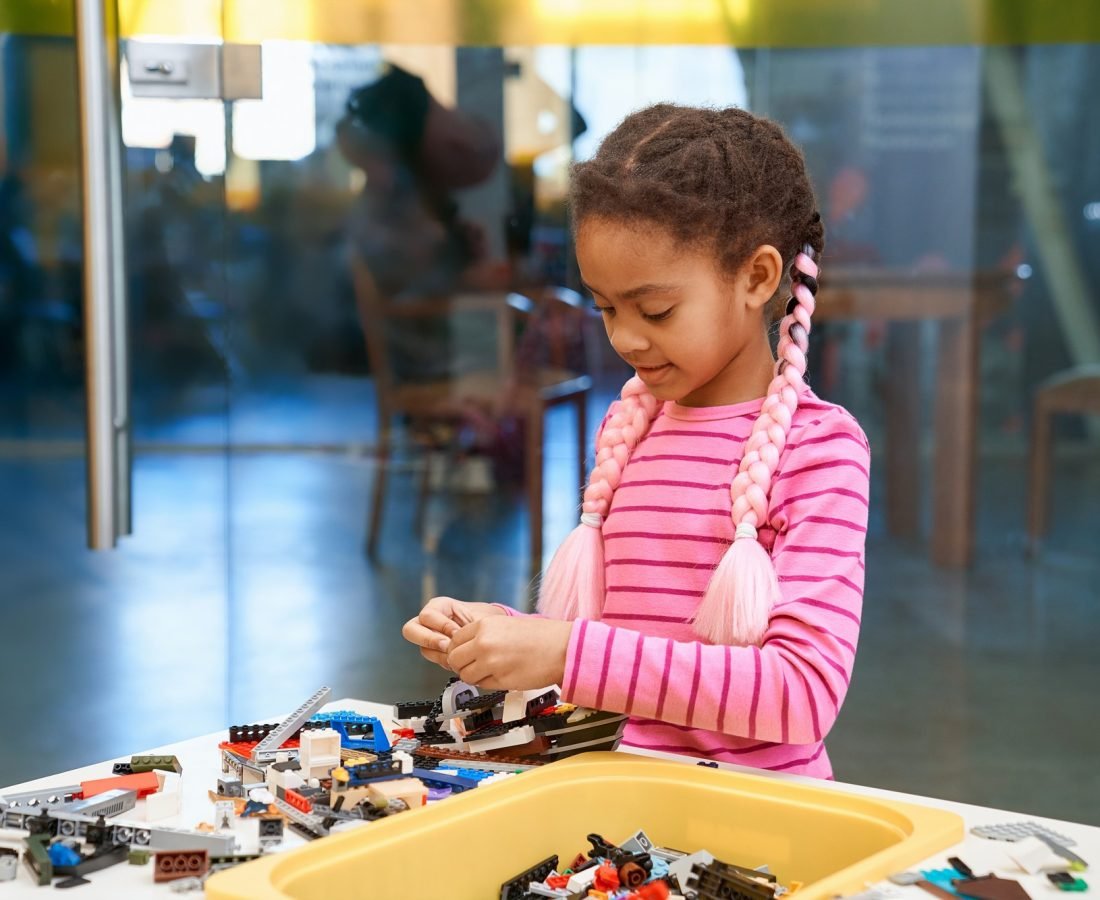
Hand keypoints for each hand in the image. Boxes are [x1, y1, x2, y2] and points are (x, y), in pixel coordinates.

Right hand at [402, 597, 506, 669]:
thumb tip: (457, 638)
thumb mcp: (478, 618)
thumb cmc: (486, 619)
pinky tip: (459, 659)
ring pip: (423, 649)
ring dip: (440, 654)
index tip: (457, 633)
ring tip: (458, 654)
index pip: (427, 616)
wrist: (494, 631)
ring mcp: (430, 637)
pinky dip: (446, 661)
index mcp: (438, 606)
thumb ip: (467, 626)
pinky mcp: (437, 652)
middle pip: (410, 630)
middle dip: (429, 640)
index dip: (441, 625)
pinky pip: (435, 659)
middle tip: (447, 646)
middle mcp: (429, 621)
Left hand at [446, 616, 573, 690]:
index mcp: (484, 626)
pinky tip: (502, 675)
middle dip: (462, 664)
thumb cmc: (540, 636)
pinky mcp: (501, 681)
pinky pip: (482, 685)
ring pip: (465, 676)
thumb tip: (465, 648)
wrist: (563, 648)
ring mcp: (491, 663)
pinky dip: (488, 683)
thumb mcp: (506, 624)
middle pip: (455, 660)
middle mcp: (483, 643)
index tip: (466, 654)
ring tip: (490, 671)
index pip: (454, 641)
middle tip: (475, 665)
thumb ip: (483, 634)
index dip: (459, 650)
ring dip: (474, 676)